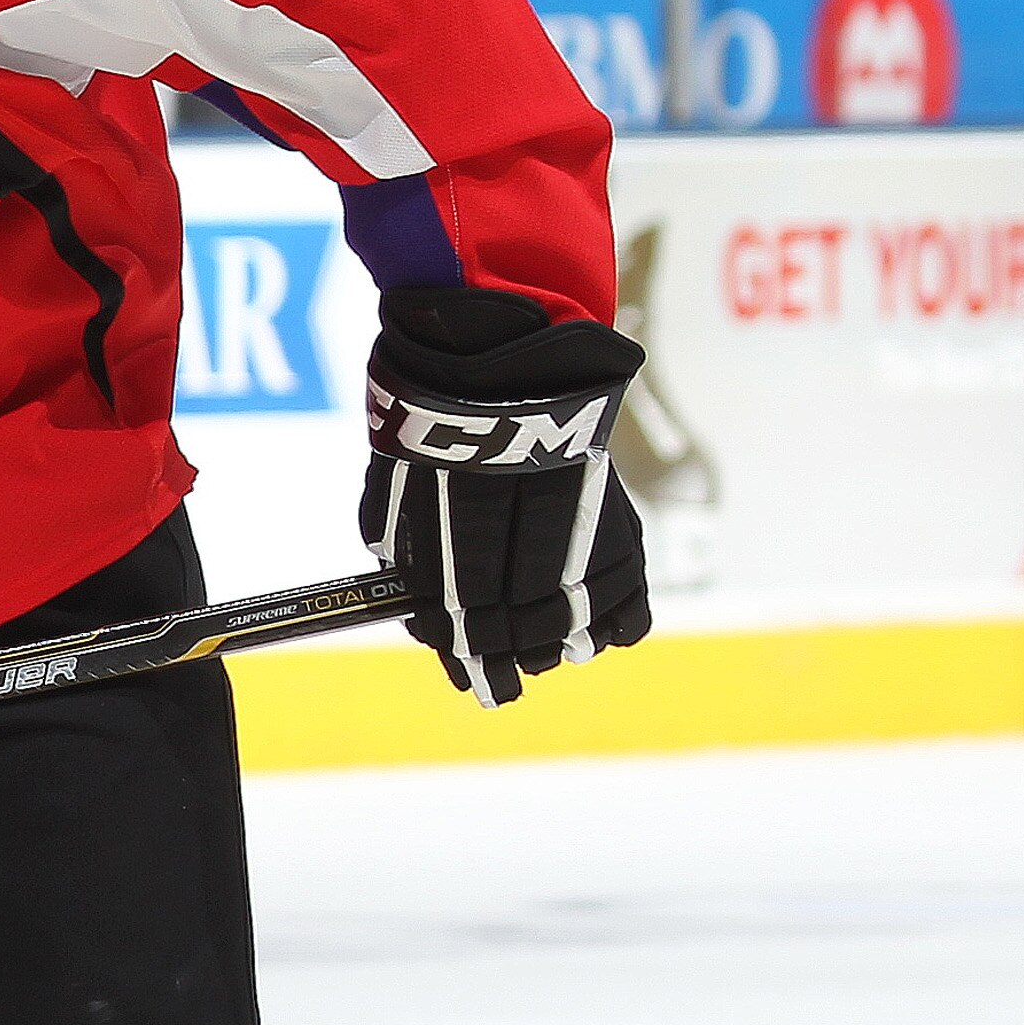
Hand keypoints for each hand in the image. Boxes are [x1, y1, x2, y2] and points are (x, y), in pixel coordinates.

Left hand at [360, 289, 650, 707]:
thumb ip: (405, 549)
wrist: (493, 344)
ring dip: (567, 637)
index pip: (465, 599)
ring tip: (558, 658)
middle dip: (515, 651)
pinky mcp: (610, 489)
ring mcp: (571, 494)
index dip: (468, 644)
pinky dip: (624, 605)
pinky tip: (612, 634)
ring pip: (578, 590)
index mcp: (456, 501)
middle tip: (508, 680)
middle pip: (522, 604)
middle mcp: (519, 502)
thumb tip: (420, 616)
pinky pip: (628, 561)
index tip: (469, 674)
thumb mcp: (395, 484)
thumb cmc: (429, 420)